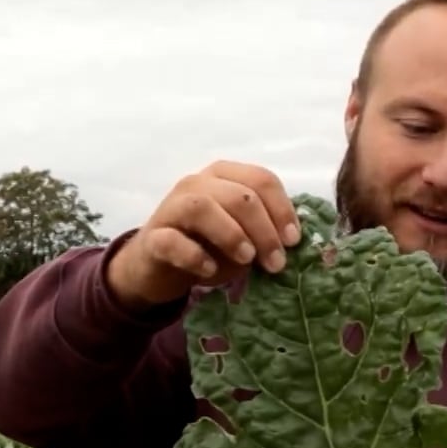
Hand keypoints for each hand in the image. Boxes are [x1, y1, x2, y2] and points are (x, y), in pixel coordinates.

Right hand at [106, 160, 304, 310]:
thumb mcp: (243, 238)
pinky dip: (194, 256)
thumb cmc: (208, 247)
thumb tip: (291, 244)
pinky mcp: (153, 238)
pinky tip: (209, 270)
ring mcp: (171, 208)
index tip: (292, 241)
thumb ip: (265, 233)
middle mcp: (197, 184)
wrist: (159, 267)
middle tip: (275, 262)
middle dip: (264, 229)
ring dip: (231, 234)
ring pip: (202, 207)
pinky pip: (172, 241)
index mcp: (225, 177)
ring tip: (246, 259)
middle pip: (238, 195)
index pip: (261, 179)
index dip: (282, 209)